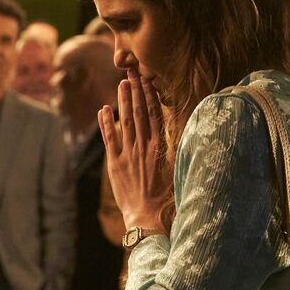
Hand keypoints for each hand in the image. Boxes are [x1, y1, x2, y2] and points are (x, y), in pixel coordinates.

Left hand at [99, 69, 170, 232]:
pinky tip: (104, 109)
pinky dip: (106, 123)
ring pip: (124, 122)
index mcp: (159, 147)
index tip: (148, 79)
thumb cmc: (166, 198)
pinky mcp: (115, 164)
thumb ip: (176, 150)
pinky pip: (110, 139)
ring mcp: (128, 155)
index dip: (150, 95)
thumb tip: (185, 132)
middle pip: (139, 112)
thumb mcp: (176, 170)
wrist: (148, 218)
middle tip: (132, 71)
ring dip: (122, 101)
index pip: (154, 114)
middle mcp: (143, 147)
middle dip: (136, 90)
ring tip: (121, 83)